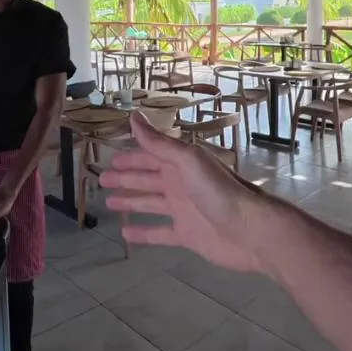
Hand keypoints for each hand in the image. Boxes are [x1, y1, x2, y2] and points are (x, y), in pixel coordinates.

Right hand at [100, 112, 262, 272]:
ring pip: (150, 203)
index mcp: (181, 164)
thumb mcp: (187, 160)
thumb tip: (134, 116)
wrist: (250, 230)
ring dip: (131, 201)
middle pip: (147, 179)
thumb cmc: (219, 191)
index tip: (109, 159)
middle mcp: (181, 185)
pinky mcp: (187, 234)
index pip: (150, 156)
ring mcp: (183, 210)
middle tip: (102, 180)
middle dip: (126, 178)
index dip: (130, 157)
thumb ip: (159, 142)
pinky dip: (143, 232)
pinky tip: (125, 233)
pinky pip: (159, 232)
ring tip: (109, 202)